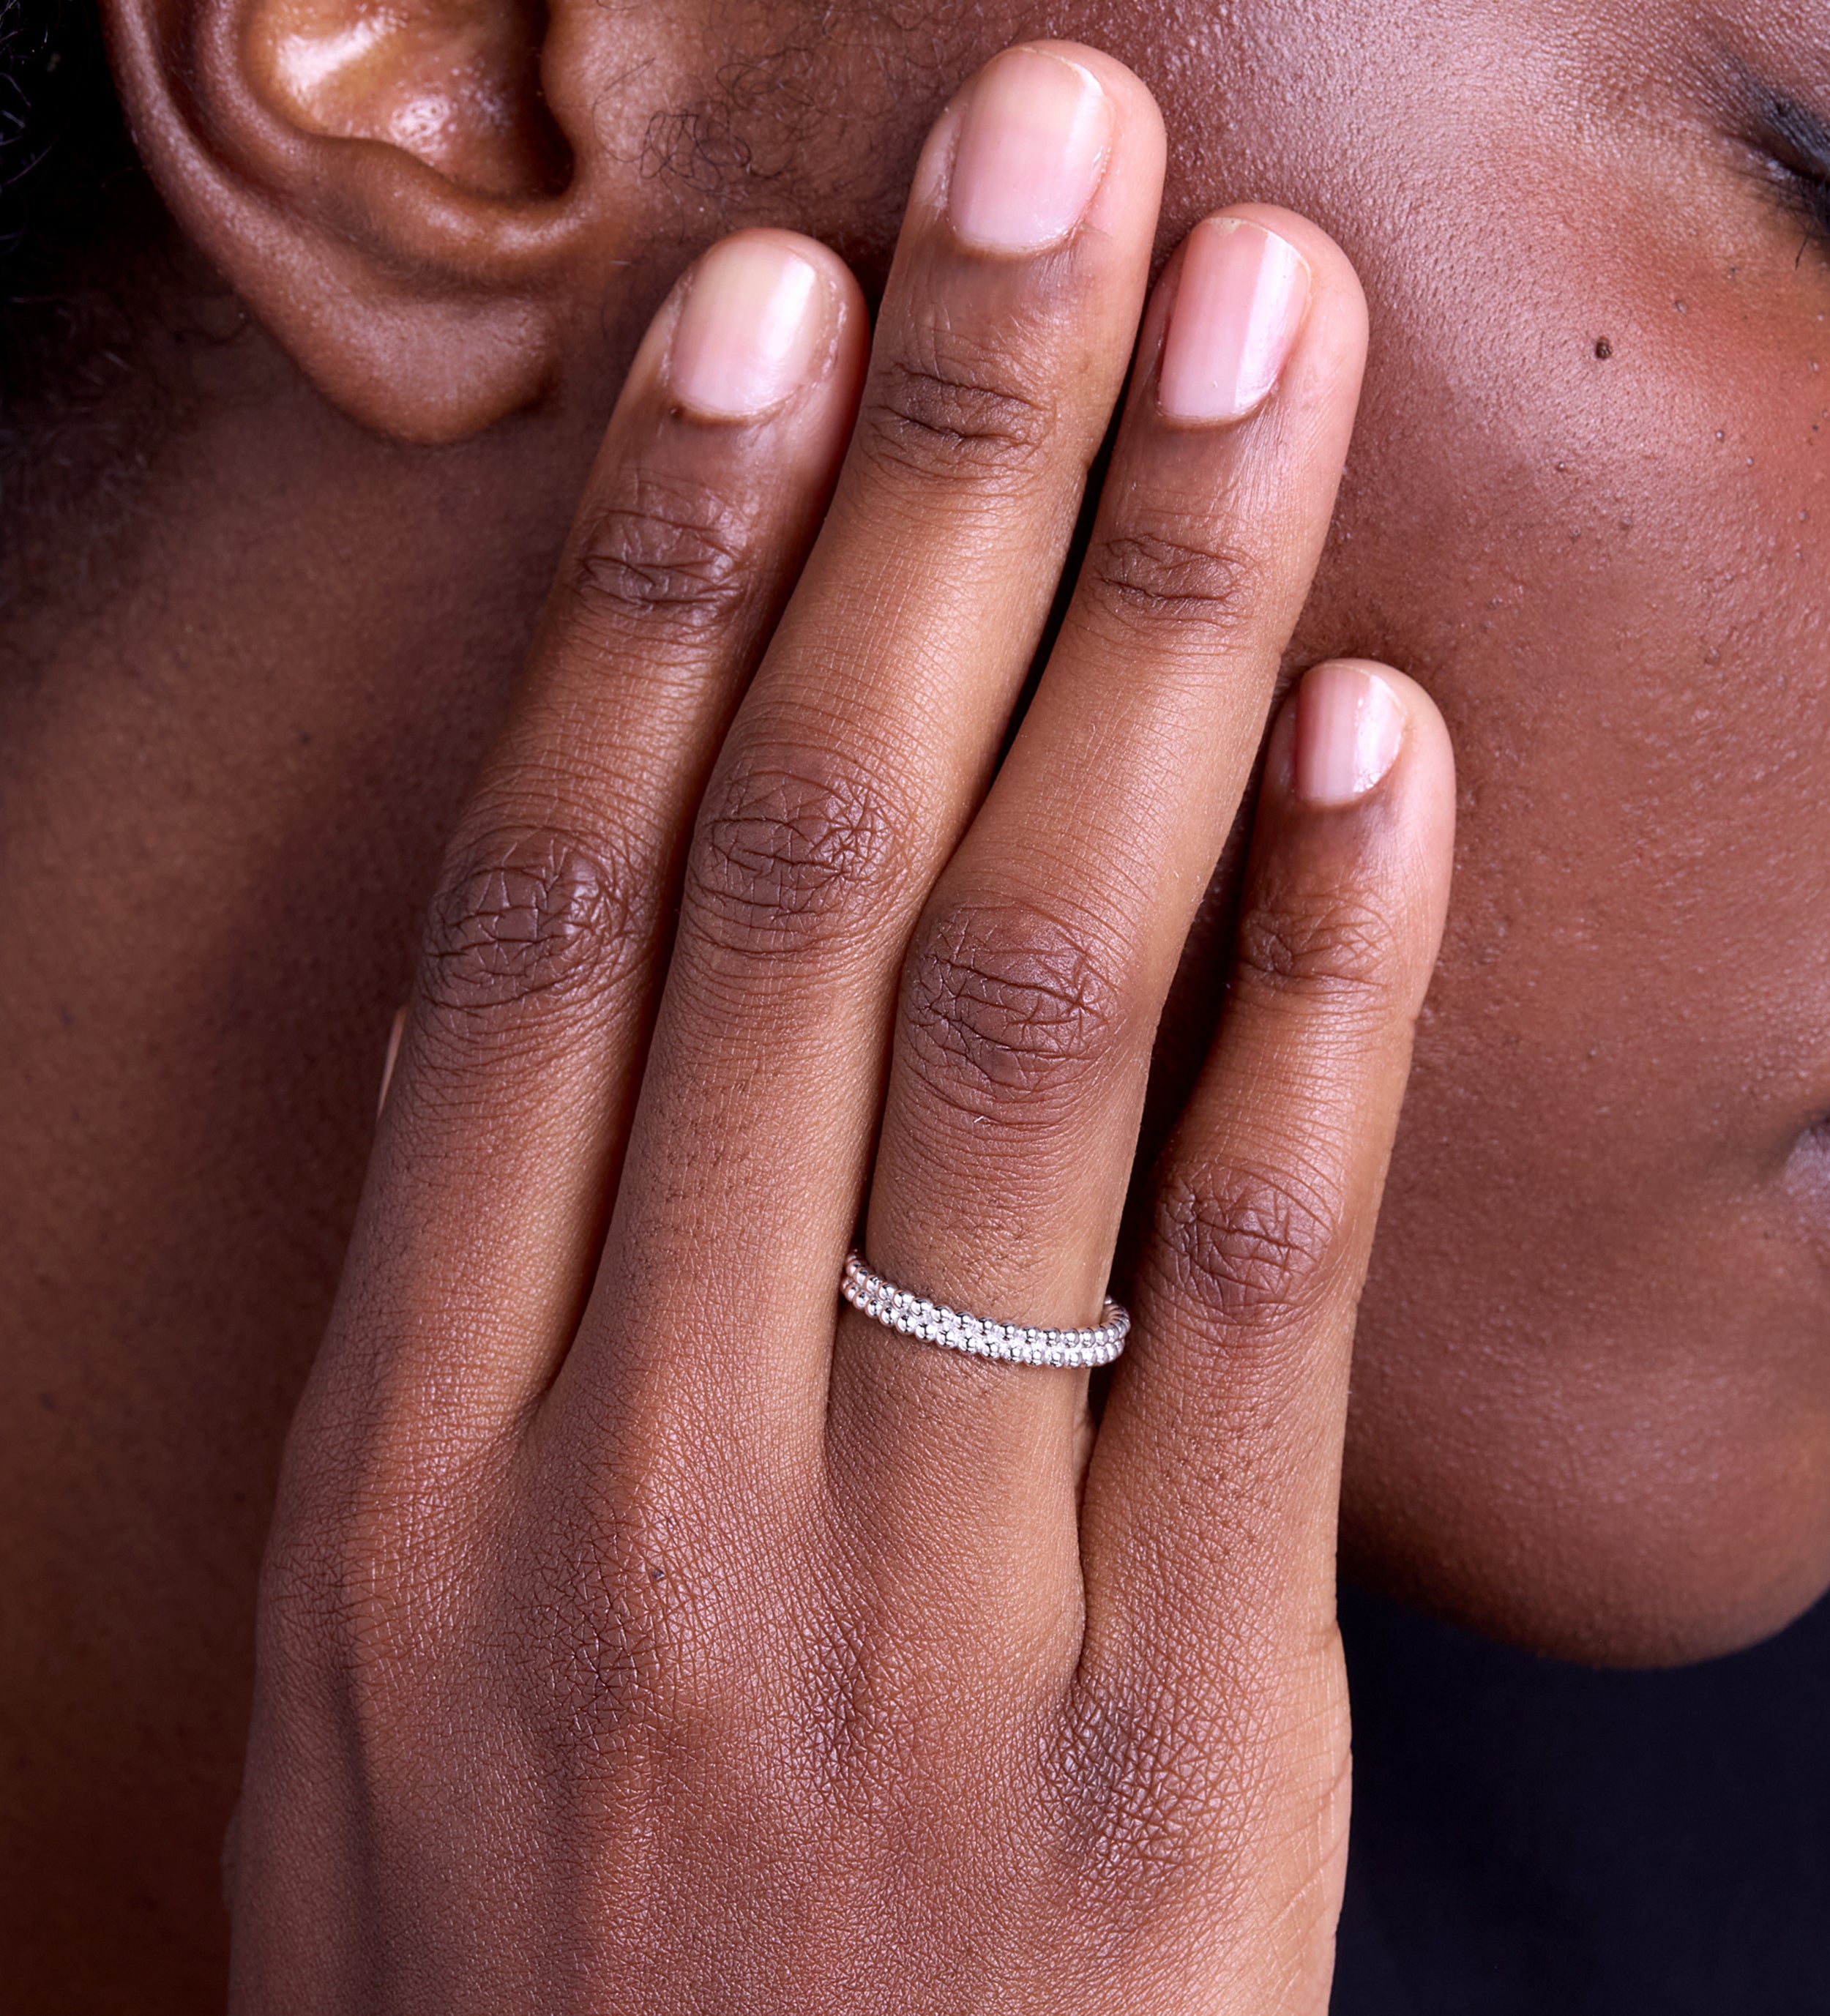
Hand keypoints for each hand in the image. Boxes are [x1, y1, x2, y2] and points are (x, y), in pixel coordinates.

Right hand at [228, 41, 1453, 2012]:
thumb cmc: (545, 1978)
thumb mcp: (405, 1655)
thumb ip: (509, 1312)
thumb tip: (603, 958)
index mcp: (407, 1462)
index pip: (554, 915)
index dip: (653, 583)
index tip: (756, 329)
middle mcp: (629, 1477)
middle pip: (801, 876)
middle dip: (934, 490)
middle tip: (1043, 182)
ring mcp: (903, 1600)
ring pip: (1033, 1016)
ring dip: (1157, 645)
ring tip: (1249, 349)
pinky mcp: (1164, 1733)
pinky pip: (1255, 1289)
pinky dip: (1324, 993)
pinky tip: (1382, 741)